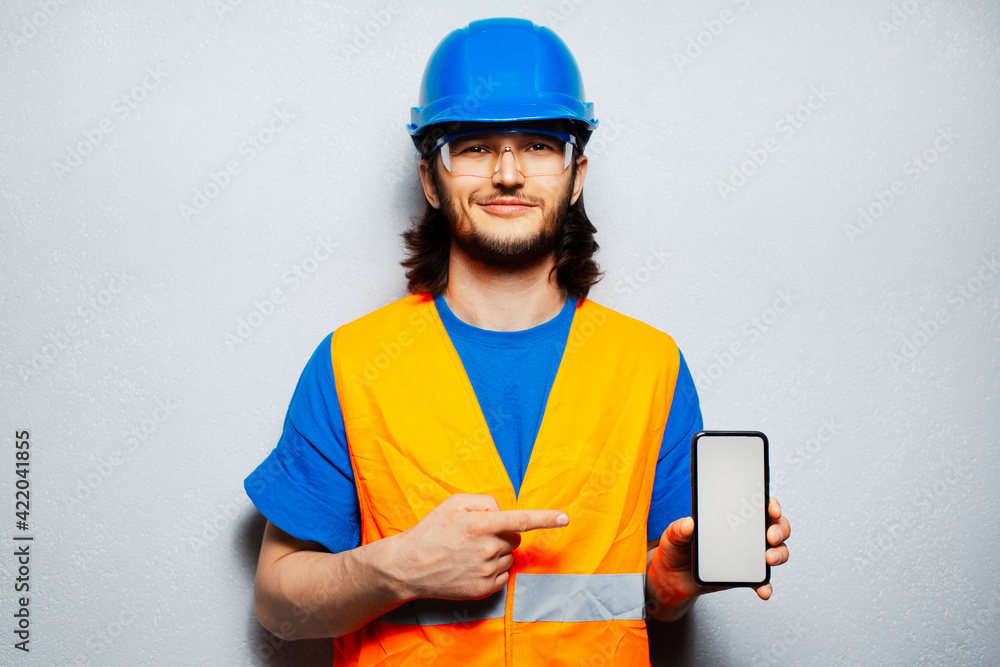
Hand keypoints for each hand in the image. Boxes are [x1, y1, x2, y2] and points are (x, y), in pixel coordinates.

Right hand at [389, 494, 568, 600]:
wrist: (409, 567)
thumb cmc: (432, 530)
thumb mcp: (453, 503)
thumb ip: (484, 501)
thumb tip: (503, 512)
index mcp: (481, 524)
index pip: (521, 520)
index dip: (546, 518)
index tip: (565, 518)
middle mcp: (487, 549)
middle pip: (515, 538)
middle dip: (503, 533)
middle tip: (477, 535)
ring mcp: (486, 571)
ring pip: (509, 556)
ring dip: (497, 552)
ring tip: (468, 552)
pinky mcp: (484, 590)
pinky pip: (503, 575)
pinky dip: (493, 569)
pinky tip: (471, 566)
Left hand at [646, 497, 790, 617]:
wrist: (673, 578)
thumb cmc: (676, 549)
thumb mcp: (672, 536)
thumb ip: (678, 529)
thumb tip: (689, 523)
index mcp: (730, 516)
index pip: (756, 504)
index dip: (769, 504)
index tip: (771, 508)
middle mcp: (744, 533)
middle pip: (775, 526)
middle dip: (780, 528)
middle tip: (770, 535)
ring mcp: (748, 555)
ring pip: (776, 550)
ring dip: (779, 553)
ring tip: (769, 559)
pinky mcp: (745, 575)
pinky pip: (761, 580)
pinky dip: (765, 585)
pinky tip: (763, 590)